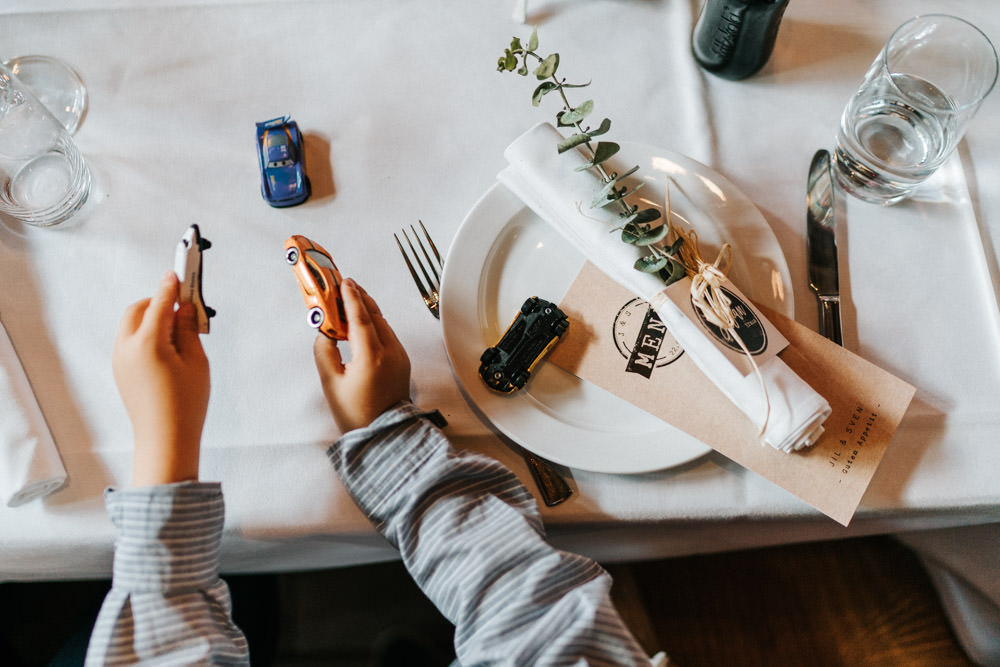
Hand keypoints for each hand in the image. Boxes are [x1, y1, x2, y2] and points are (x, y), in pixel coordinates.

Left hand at [113, 271, 209, 485]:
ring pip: (131, 325)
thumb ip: (188, 329)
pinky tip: (168, 348)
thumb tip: (184, 307)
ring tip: (180, 332)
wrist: (165, 440)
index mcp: (148, 343)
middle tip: (184, 308)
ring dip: (152, 318)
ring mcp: (120, 360)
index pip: (159, 303)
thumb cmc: (186, 404)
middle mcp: (127, 348)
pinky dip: (146, 334)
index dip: (171, 285)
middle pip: (138, 309)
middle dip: (158, 302)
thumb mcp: (196, 361)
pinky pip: (130, 341)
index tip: (179, 271)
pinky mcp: (121, 371)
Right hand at [314, 278, 410, 431]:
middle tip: (344, 285)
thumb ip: (324, 353)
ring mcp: (400, 357)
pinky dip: (376, 323)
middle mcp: (390, 353)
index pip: (361, 318)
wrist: (384, 434)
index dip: (351, 298)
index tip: (343, 282)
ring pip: (384, 324)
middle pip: (375, 316)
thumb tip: (324, 332)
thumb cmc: (356, 414)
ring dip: (368, 309)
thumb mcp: (331, 383)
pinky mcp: (403, 362)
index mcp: (371, 358)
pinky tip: (363, 322)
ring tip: (351, 300)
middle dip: (360, 298)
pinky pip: (388, 334)